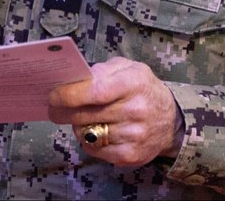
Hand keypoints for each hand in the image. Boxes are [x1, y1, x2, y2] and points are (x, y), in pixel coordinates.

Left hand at [48, 57, 182, 166]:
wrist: (171, 120)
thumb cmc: (141, 89)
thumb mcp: (127, 68)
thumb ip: (101, 70)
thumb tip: (72, 80)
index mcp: (133, 83)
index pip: (95, 91)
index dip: (69, 94)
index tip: (53, 95)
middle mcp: (136, 110)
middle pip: (86, 114)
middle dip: (63, 112)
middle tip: (54, 109)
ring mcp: (134, 135)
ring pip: (88, 134)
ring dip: (77, 126)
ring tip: (80, 118)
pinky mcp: (131, 155)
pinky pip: (96, 151)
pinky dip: (90, 142)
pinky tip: (95, 132)